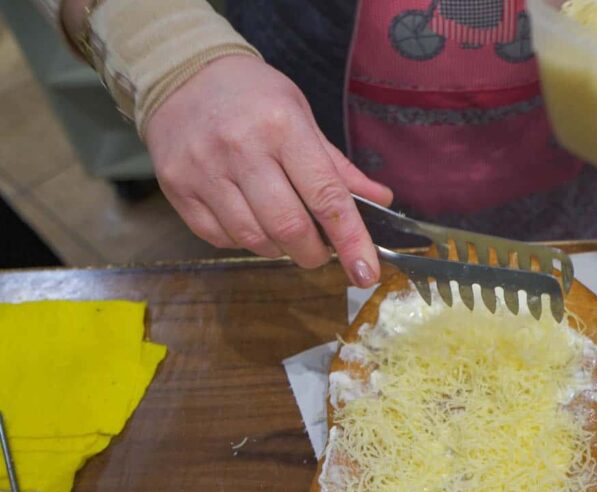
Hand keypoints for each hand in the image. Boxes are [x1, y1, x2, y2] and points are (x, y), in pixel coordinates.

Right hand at [144, 55, 391, 284]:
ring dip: (280, 249)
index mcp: (282, 126)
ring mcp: (204, 171)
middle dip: (314, 253)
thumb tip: (379, 200)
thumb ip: (337, 166)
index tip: (366, 273)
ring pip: (253, 239)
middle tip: (320, 251)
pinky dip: (245, 242)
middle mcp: (241, 149)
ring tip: (285, 232)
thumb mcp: (302, 116)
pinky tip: (251, 221)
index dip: (351, 241)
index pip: (326, 196)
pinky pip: (220, 238)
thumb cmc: (253, 97)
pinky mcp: (177, 188)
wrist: (181, 74)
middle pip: (288, 227)